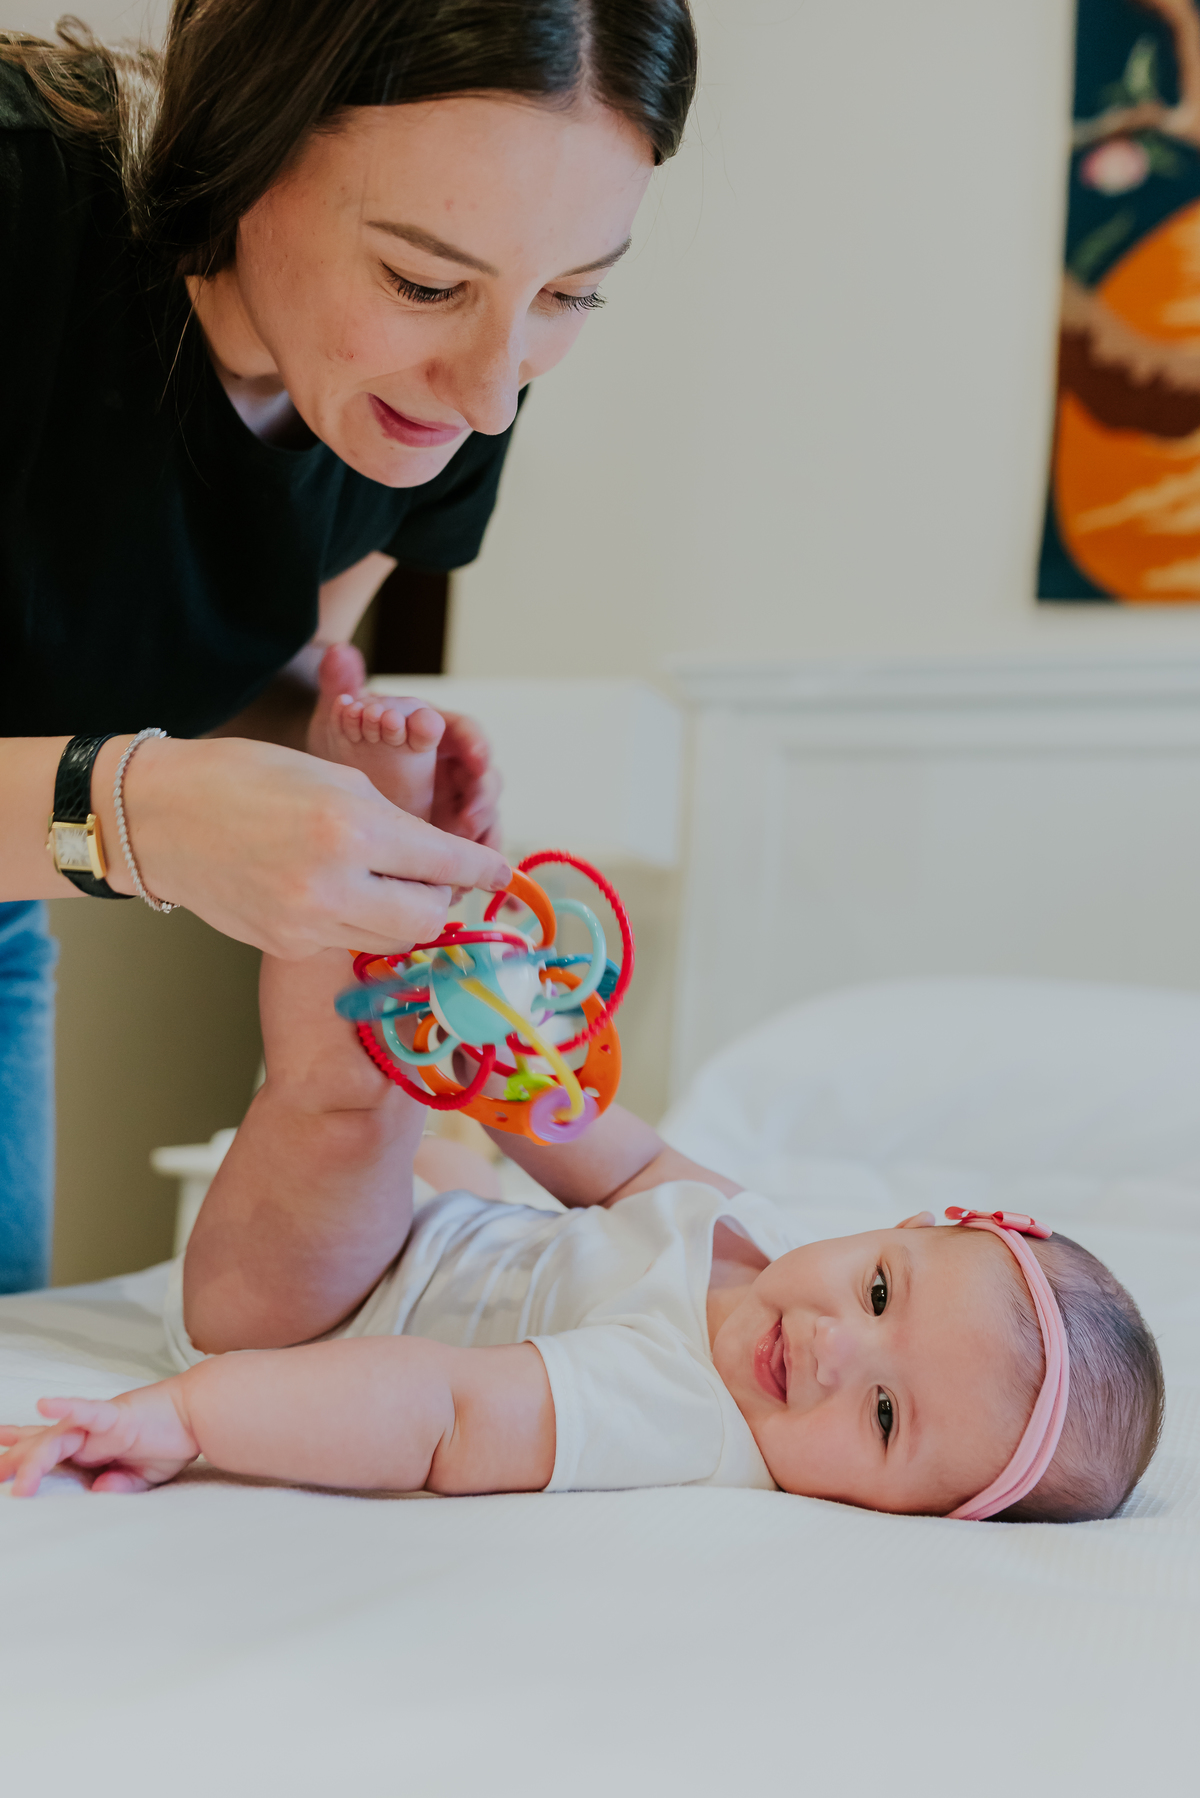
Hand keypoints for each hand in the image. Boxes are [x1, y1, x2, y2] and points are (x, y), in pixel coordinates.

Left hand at [0, 1385, 198, 1495]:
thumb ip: (118, 1485)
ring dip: (32, 1461)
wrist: (198, 1415)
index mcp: (90, 1446)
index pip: (46, 1447)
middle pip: (39, 1445)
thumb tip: (97, 1493)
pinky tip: (44, 1404)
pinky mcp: (115, 1415)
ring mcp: (97, 1423)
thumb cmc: (171, 1439)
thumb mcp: (141, 1477)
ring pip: (55, 1439)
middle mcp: (86, 1432)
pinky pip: (86, 1411)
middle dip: (11, 1460)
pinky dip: (65, 1407)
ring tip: (15, 1482)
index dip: (18, 1448)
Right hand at [94, 734, 510, 958]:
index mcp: (352, 828)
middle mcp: (334, 884)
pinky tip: (329, 889)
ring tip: (378, 879)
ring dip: (400, 913)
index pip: (446, 862)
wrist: (159, 816)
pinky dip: (354, 920)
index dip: (482, 869)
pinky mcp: (284, 946)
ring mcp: (306, 923)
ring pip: (391, 939)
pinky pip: (345, 941)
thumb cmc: (244, 778)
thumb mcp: (331, 777)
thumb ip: (392, 821)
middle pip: (428, 919)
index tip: (500, 873)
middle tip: (431, 876)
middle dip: (441, 899)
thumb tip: (438, 859)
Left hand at [303, 646, 501, 847]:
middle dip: (483, 797)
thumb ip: (340, 685)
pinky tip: (461, 881)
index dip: (476, 746)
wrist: (333, 774)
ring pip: (483, 815)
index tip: (478, 759)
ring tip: (469, 851)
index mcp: (435, 730)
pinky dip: (469, 862)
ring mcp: (452, 800)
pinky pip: (468, 849)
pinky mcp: (447, 832)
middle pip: (484, 778)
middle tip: (470, 815)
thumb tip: (337, 652)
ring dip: (482, 833)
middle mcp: (451, 764)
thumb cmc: (344, 740)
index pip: (466, 732)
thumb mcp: (338, 715)